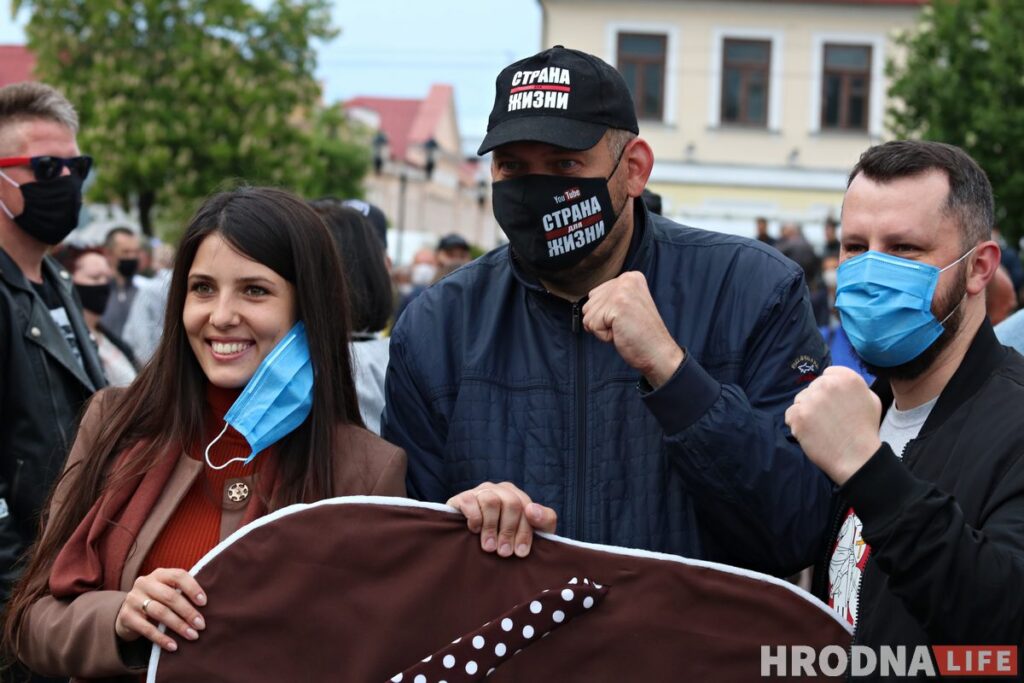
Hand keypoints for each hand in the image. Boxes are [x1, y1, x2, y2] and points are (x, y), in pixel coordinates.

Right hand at [115, 568, 206, 652]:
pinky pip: (147, 629)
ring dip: (178, 626)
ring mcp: (133, 599)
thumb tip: (206, 606)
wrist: (128, 613)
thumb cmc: (157, 600)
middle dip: (188, 612)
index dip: (193, 588)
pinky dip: (162, 638)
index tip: (204, 603)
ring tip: (192, 635)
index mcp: (159, 574)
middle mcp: (145, 583)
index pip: (178, 576)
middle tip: (201, 625)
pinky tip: (174, 646)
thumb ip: (182, 593)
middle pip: (170, 597)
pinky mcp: (126, 616)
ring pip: (160, 612)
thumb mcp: (168, 591)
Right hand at [446, 482, 556, 557]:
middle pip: (511, 503)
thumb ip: (545, 520)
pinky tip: (475, 531)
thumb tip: (533, 510)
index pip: (526, 508)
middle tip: (504, 553)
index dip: (524, 532)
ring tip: (489, 547)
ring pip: (491, 501)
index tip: (521, 553)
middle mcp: (500, 490)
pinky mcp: (462, 498)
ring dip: (491, 527)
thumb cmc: (508, 541)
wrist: (474, 548)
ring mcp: (481, 492)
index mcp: (517, 496)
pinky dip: (474, 518)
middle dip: (508, 531)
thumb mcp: (533, 533)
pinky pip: (470, 502)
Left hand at [582, 271, 683, 387]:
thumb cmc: (641, 335)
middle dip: (602, 321)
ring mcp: (621, 291)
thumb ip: (609, 298)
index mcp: (630, 277)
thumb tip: (586, 303)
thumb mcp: (626, 306)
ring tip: (623, 328)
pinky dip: (604, 336)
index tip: (626, 318)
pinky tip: (622, 333)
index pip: (595, 295)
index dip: (605, 314)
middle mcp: (626, 280)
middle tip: (625, 325)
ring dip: (602, 328)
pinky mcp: (617, 305)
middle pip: (589, 304)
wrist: (658, 353)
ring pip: (588, 315)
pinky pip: (592, 325)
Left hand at [785, 366, 882, 484]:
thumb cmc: (865, 430)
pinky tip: (810, 433)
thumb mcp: (871, 400)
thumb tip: (839, 384)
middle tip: (828, 419)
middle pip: (812, 387)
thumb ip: (855, 387)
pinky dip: (797, 424)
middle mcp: (827, 384)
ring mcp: (811, 399)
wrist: (856, 457)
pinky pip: (791, 414)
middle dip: (817, 400)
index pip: (827, 374)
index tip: (833, 403)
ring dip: (806, 411)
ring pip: (800, 400)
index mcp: (847, 378)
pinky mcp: (798, 415)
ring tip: (820, 427)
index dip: (829, 390)